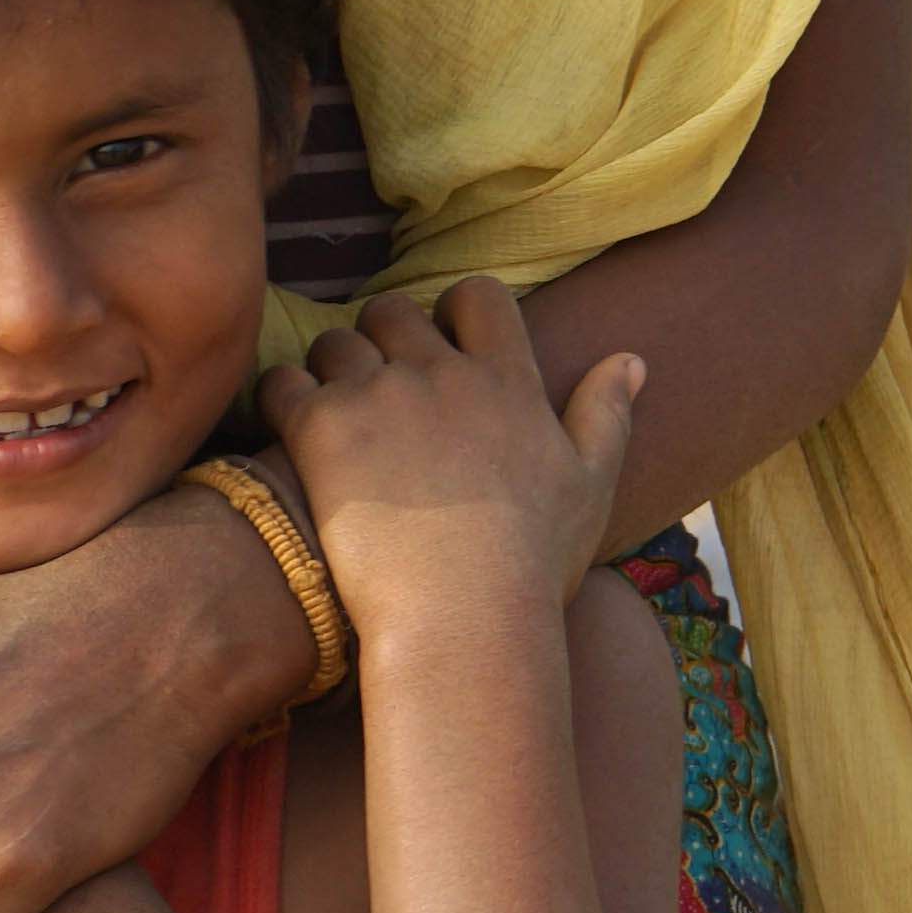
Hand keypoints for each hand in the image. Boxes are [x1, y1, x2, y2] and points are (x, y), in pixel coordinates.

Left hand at [263, 284, 641, 655]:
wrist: (462, 615)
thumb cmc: (533, 562)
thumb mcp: (591, 485)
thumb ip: (607, 414)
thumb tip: (631, 359)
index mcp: (508, 380)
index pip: (479, 297)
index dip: (456, 308)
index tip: (445, 341)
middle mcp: (441, 372)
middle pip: (393, 309)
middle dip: (381, 333)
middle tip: (377, 382)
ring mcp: (379, 395)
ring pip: (335, 341)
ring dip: (331, 366)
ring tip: (333, 411)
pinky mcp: (322, 428)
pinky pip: (282, 381)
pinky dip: (281, 394)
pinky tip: (288, 428)